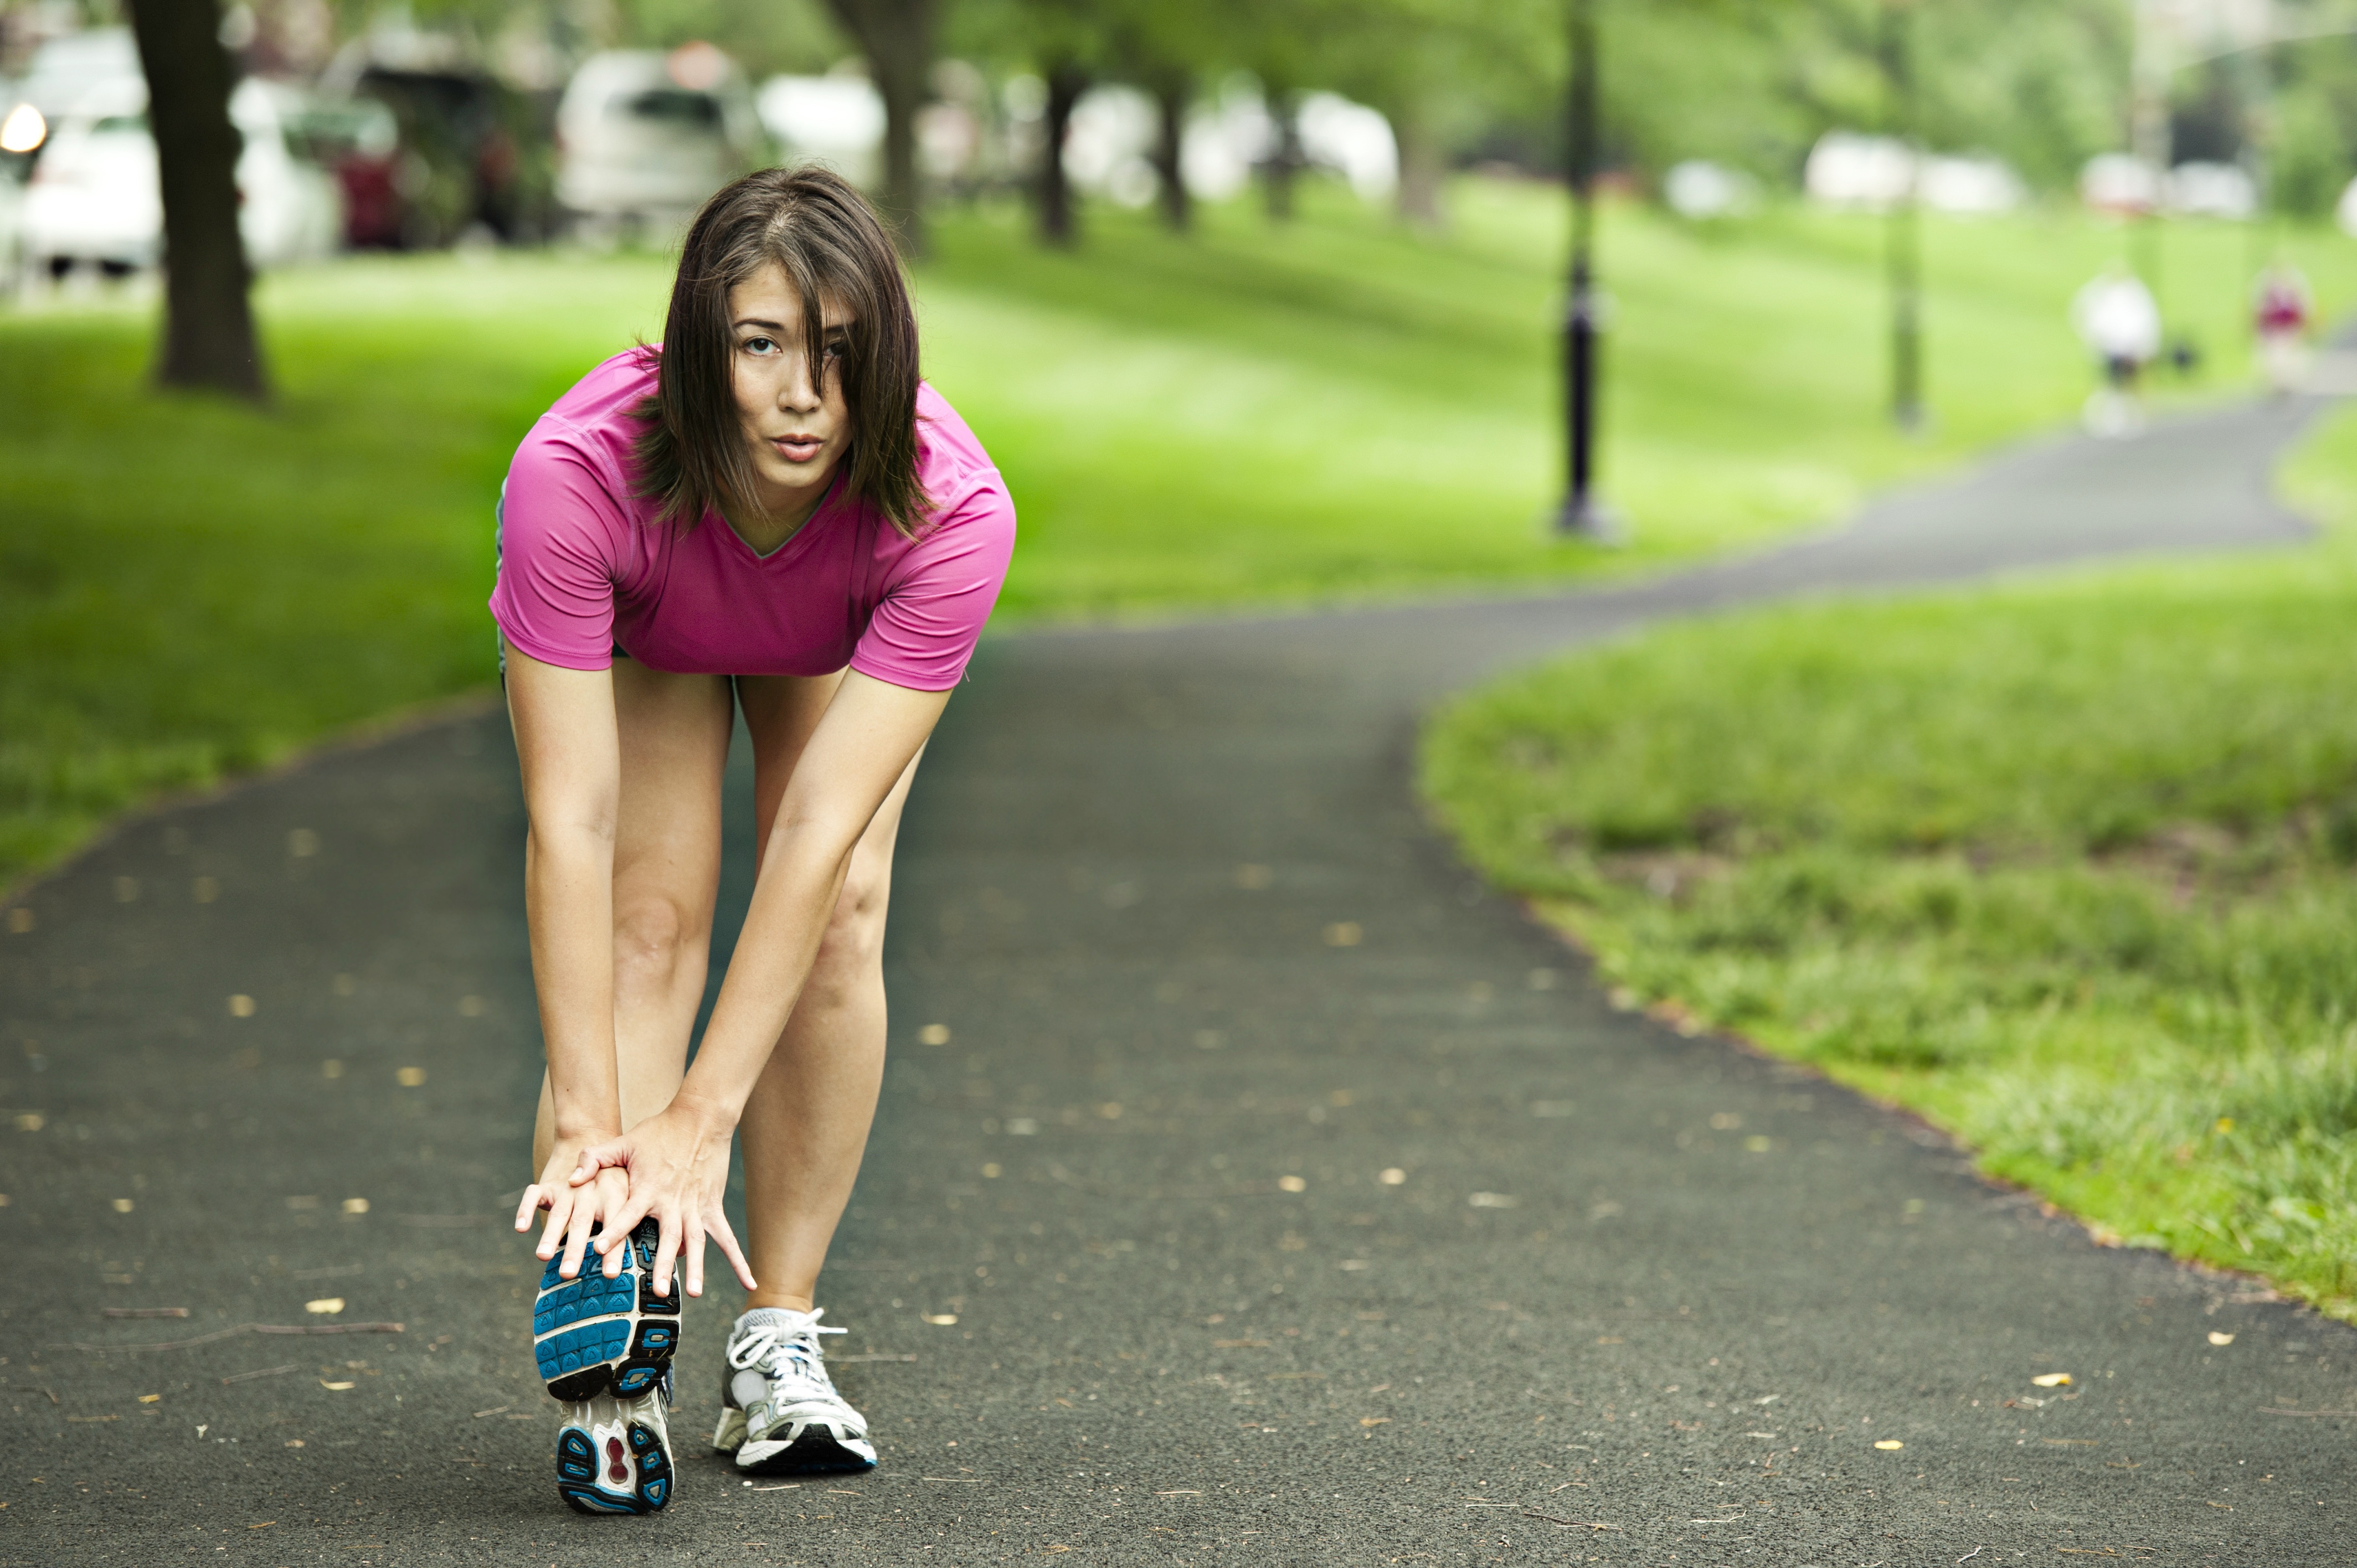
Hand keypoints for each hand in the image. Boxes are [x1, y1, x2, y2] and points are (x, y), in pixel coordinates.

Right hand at [515, 1137, 629, 1282]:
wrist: (591, 1135)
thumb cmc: (615, 1176)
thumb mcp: (628, 1189)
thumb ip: (630, 1218)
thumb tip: (637, 1261)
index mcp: (615, 1196)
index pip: (615, 1224)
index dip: (613, 1248)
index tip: (612, 1272)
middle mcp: (590, 1192)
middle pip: (582, 1222)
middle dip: (575, 1249)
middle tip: (569, 1274)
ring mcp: (568, 1188)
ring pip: (558, 1213)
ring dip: (549, 1235)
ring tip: (543, 1256)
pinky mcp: (548, 1185)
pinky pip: (534, 1195)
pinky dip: (526, 1209)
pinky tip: (520, 1227)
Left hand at [570, 1096, 755, 1297]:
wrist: (701, 1118)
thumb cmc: (659, 1131)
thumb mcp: (623, 1141)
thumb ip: (594, 1159)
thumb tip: (572, 1180)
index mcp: (649, 1187)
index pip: (628, 1213)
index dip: (614, 1230)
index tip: (600, 1249)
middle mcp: (674, 1201)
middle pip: (668, 1237)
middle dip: (663, 1264)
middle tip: (657, 1290)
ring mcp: (696, 1206)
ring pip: (697, 1241)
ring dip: (697, 1267)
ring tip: (695, 1293)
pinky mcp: (712, 1207)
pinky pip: (726, 1238)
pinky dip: (739, 1261)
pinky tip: (748, 1282)